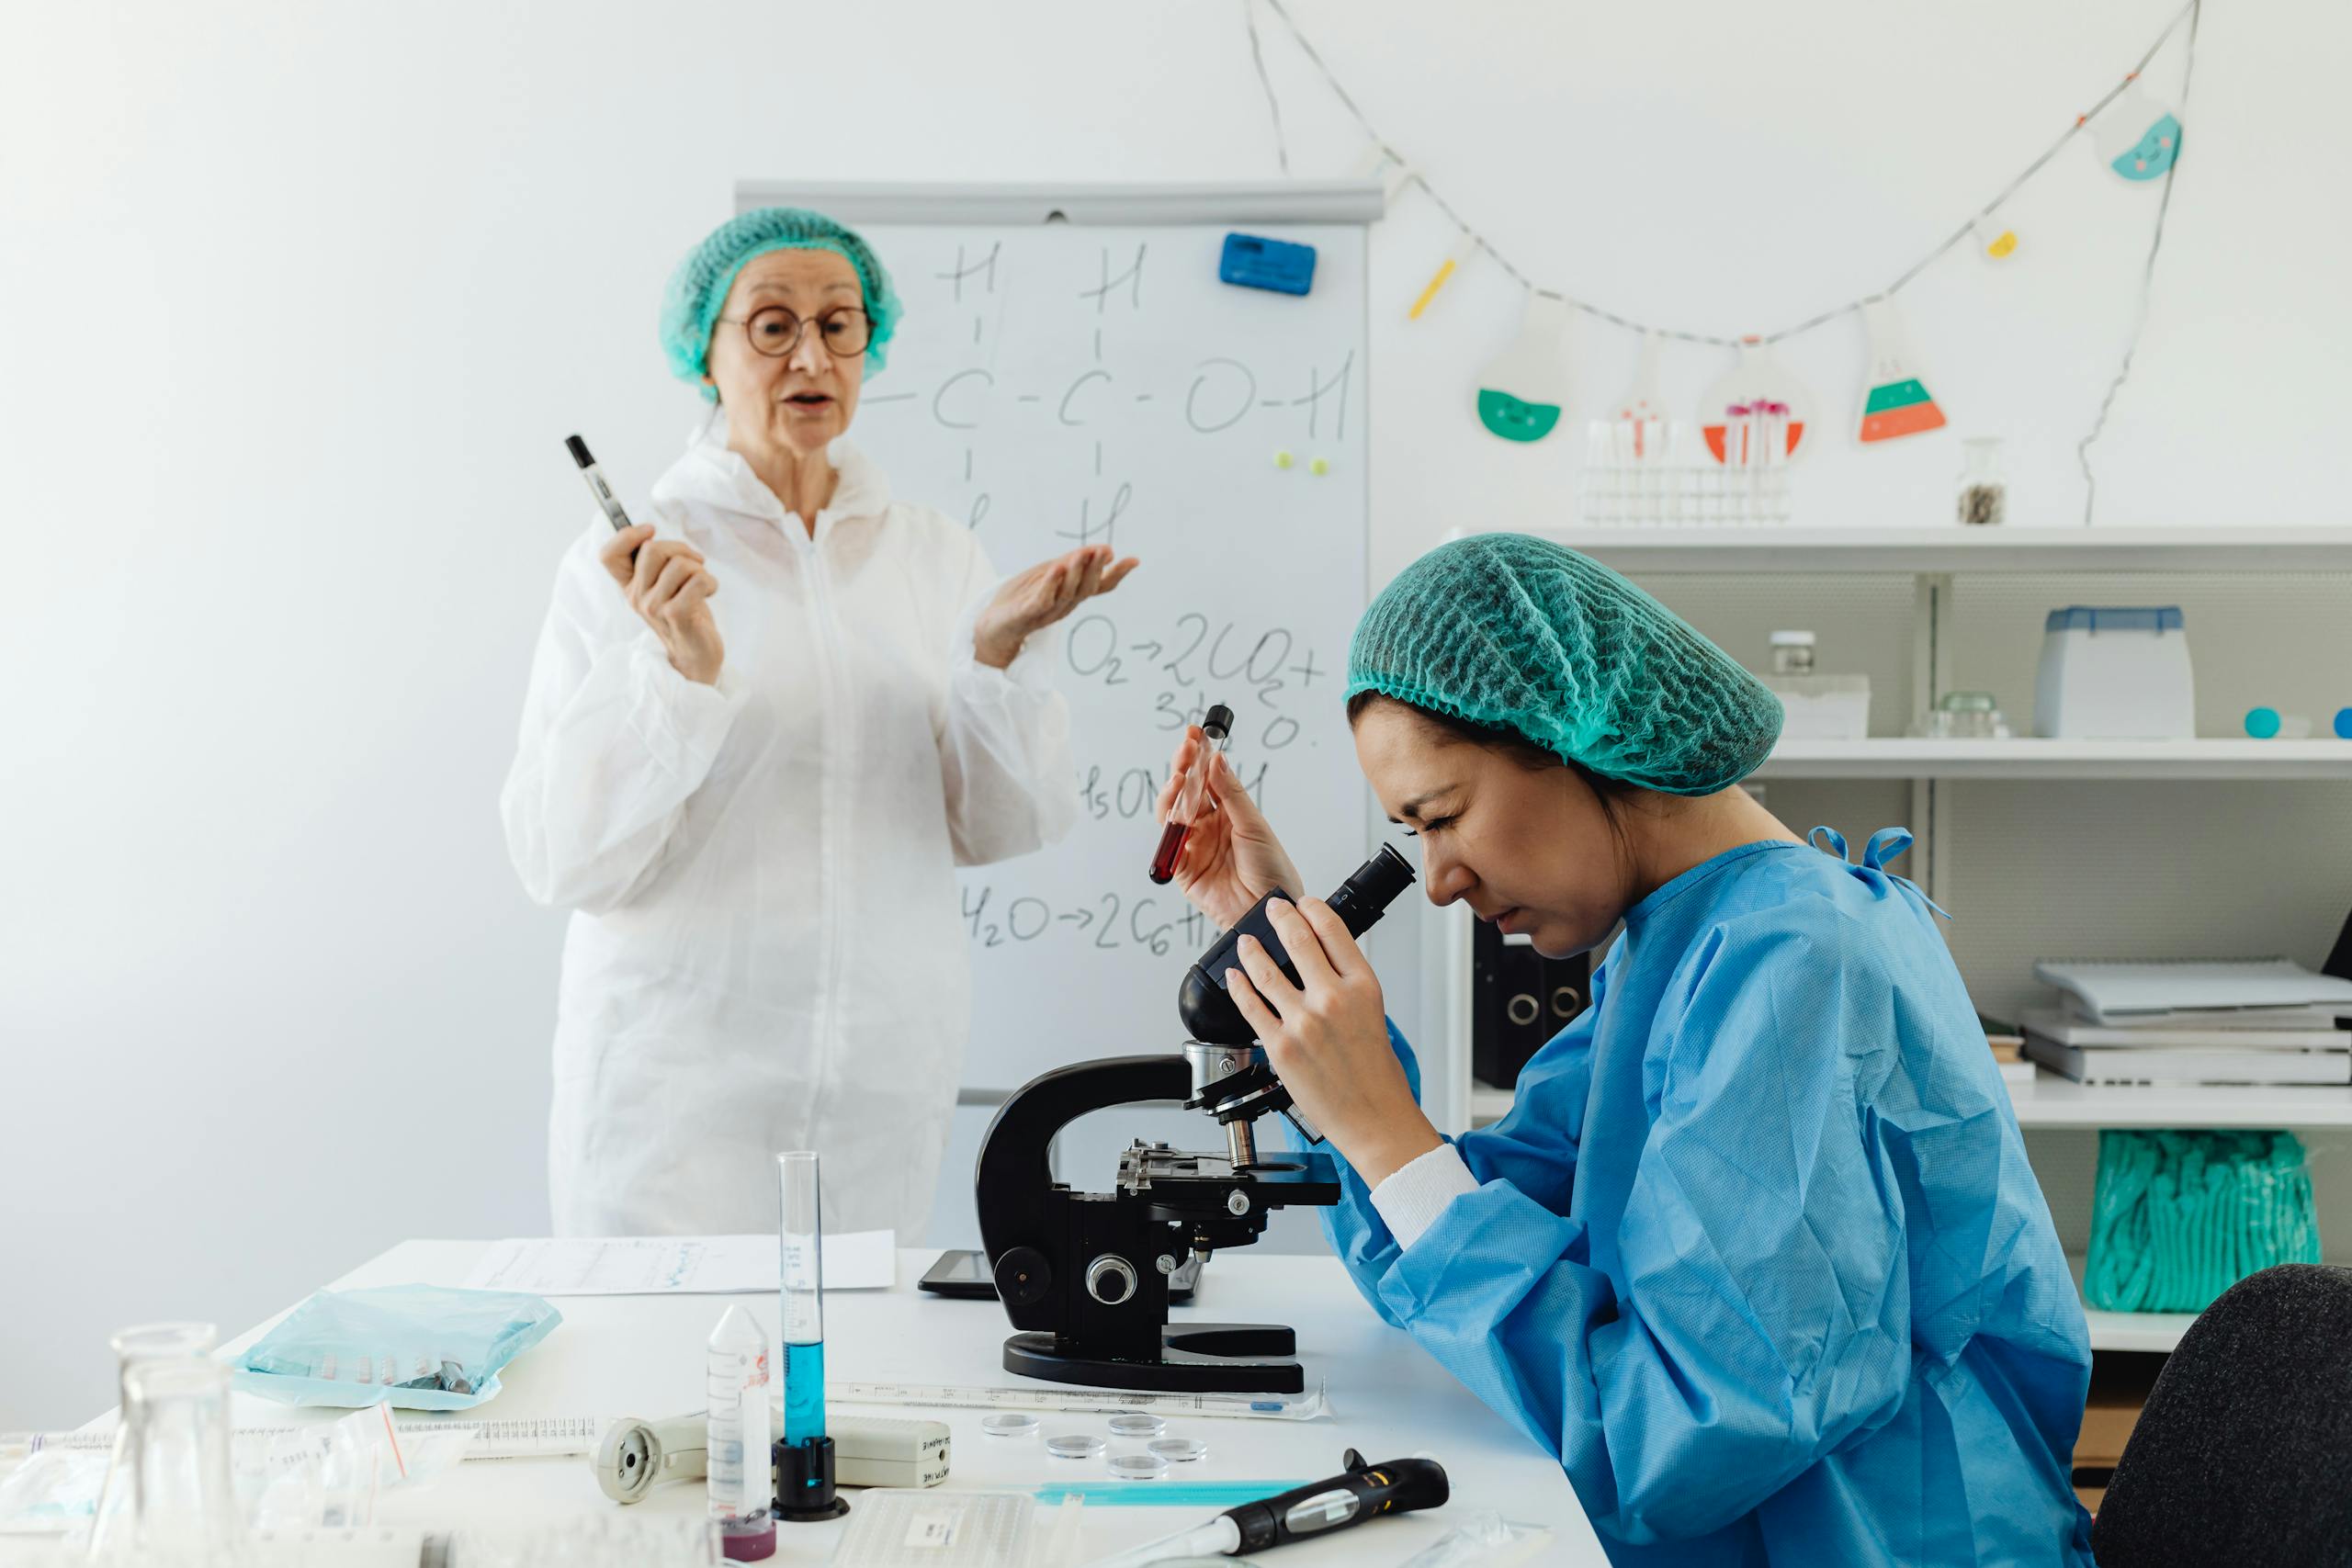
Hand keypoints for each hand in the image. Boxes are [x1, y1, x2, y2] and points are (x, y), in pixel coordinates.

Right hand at [601, 525, 722, 684]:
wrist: (696, 656)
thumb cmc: (684, 614)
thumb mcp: (663, 586)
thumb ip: (655, 563)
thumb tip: (649, 532)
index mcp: (629, 586)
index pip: (608, 556)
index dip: (626, 535)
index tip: (650, 531)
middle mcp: (636, 597)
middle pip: (652, 549)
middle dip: (681, 549)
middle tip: (694, 564)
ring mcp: (654, 607)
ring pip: (679, 564)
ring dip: (699, 569)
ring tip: (702, 585)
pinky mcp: (677, 615)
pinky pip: (697, 581)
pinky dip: (710, 582)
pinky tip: (709, 593)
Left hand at [972, 544, 1138, 668]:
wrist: (992, 626)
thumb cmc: (1022, 598)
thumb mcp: (1050, 574)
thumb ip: (1074, 564)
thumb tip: (1107, 552)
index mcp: (1072, 596)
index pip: (1100, 586)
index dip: (1117, 574)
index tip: (1134, 560)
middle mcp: (1064, 606)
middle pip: (1085, 589)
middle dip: (1094, 568)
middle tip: (1103, 550)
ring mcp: (1046, 612)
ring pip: (1066, 594)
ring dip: (1074, 573)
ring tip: (1079, 554)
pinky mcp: (1026, 614)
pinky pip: (1041, 600)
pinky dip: (1050, 585)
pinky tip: (1055, 569)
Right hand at [1154, 728, 1303, 929]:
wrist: (1268, 908)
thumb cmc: (1271, 870)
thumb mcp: (1254, 825)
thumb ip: (1230, 794)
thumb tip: (1217, 759)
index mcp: (1229, 814)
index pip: (1208, 778)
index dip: (1199, 756)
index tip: (1194, 734)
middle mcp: (1209, 827)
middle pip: (1188, 792)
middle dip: (1183, 767)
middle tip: (1185, 748)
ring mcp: (1194, 846)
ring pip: (1174, 813)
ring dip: (1174, 792)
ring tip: (1180, 776)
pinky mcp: (1183, 868)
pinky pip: (1169, 842)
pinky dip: (1169, 824)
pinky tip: (1177, 808)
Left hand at [1225, 898, 1440, 1185]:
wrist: (1374, 1119)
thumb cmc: (1377, 1075)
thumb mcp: (1375, 1014)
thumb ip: (1347, 985)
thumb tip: (1319, 960)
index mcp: (1363, 986)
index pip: (1333, 930)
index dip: (1312, 909)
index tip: (1302, 903)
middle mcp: (1333, 999)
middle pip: (1297, 940)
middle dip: (1279, 916)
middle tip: (1271, 907)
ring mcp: (1304, 1023)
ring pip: (1265, 971)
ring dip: (1251, 949)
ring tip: (1245, 941)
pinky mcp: (1280, 1047)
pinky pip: (1250, 1006)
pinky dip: (1239, 986)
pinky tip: (1235, 977)